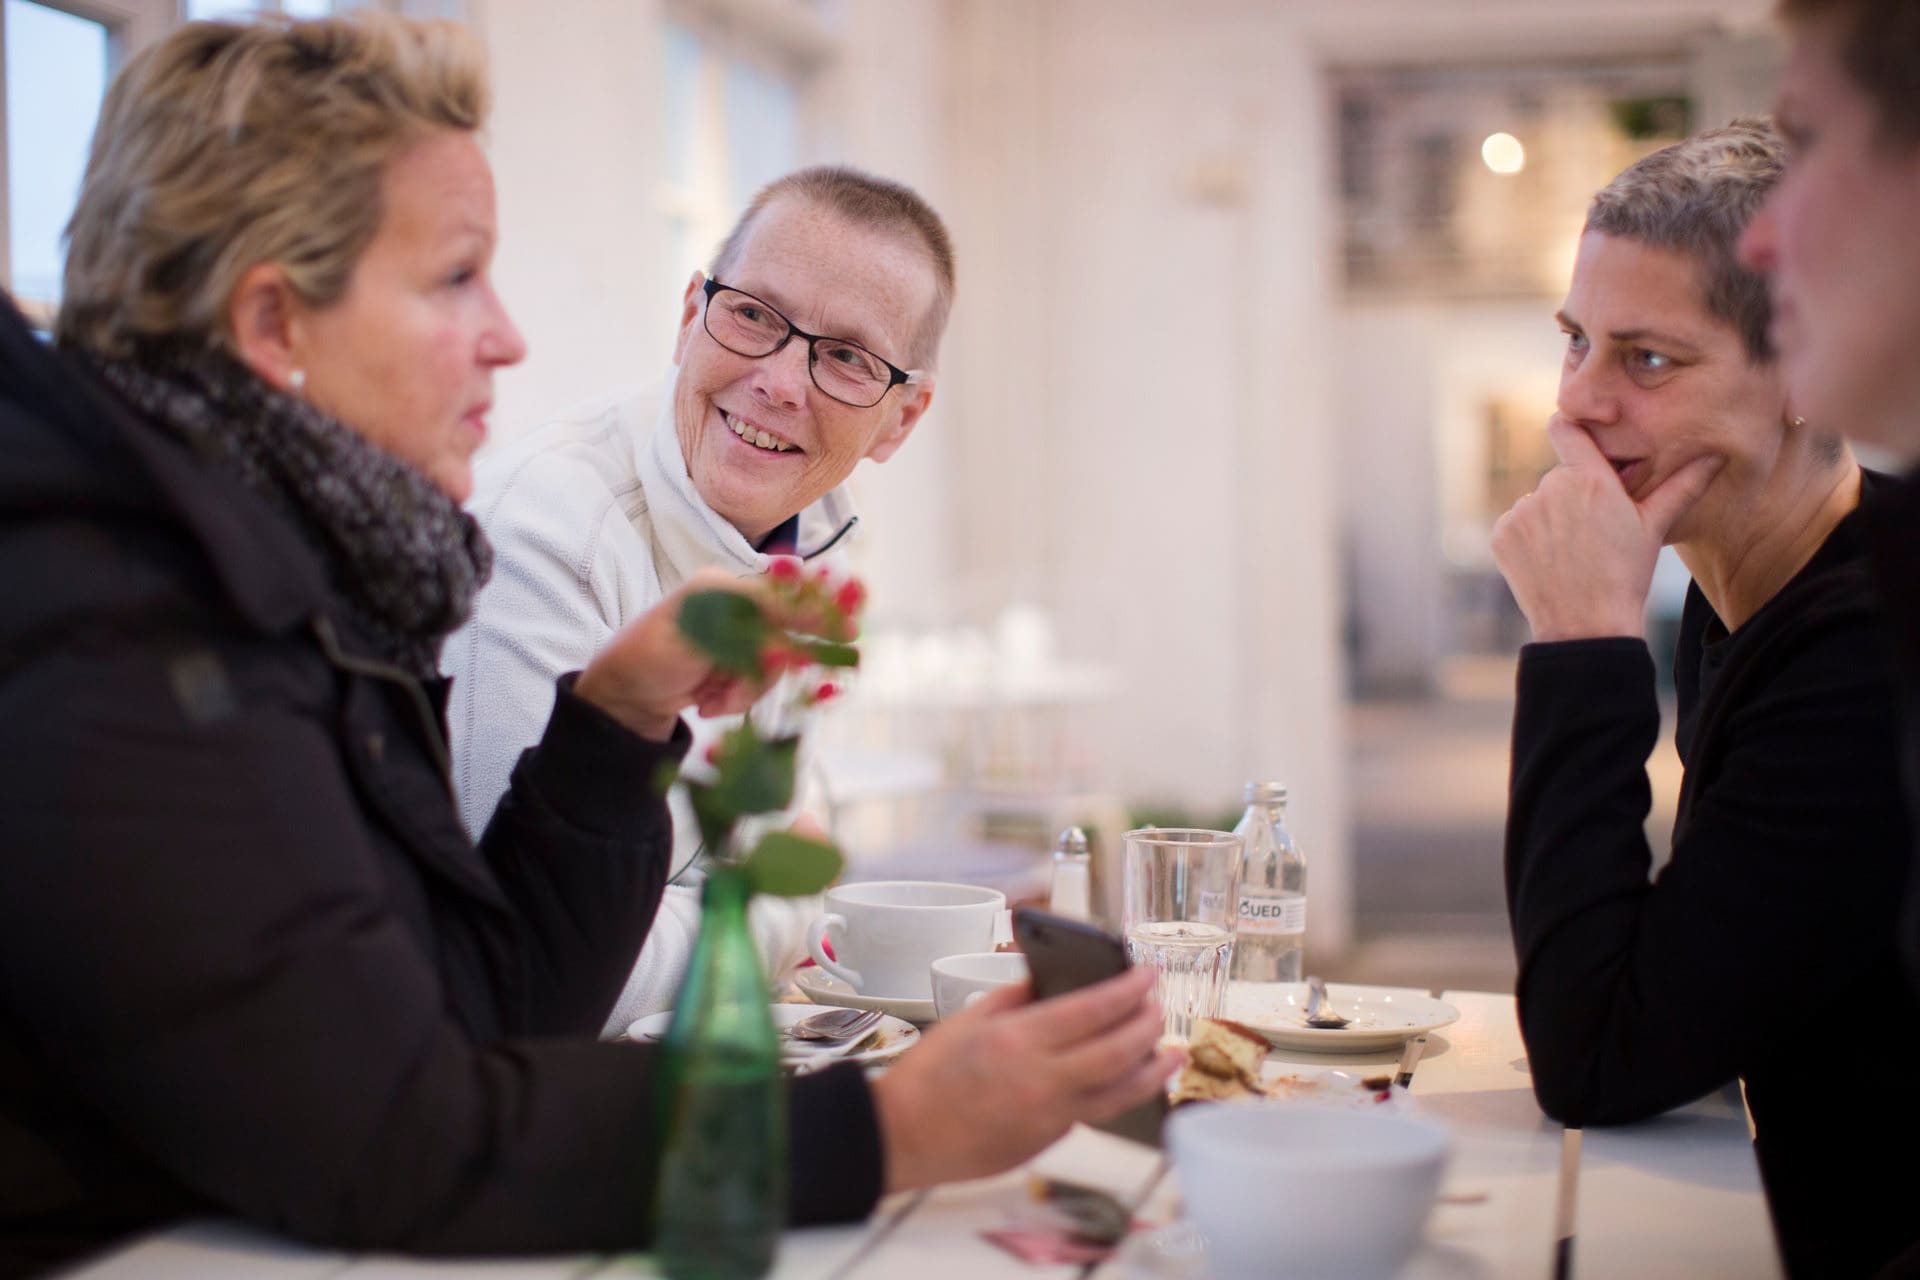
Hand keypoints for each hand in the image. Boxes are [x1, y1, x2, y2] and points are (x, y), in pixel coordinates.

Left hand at [573, 570, 793, 740]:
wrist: (624, 696)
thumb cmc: (649, 656)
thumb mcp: (697, 638)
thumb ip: (746, 631)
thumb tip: (788, 629)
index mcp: (722, 588)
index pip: (780, 597)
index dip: (814, 613)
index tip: (846, 629)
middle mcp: (733, 609)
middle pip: (780, 637)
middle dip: (763, 670)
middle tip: (761, 685)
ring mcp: (735, 639)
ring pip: (770, 667)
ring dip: (743, 691)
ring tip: (710, 700)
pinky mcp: (734, 666)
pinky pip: (755, 684)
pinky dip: (735, 699)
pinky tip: (706, 701)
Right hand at [868, 965, 1180, 1191]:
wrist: (905, 1136)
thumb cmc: (928, 1077)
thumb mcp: (968, 1019)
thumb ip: (1016, 997)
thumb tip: (1051, 981)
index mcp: (1019, 1040)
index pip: (1092, 1009)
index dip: (1128, 990)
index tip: (1148, 974)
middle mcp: (1042, 1079)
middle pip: (1117, 1051)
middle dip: (1147, 1025)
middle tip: (1160, 1008)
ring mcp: (1050, 1116)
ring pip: (1119, 1092)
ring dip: (1153, 1071)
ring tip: (1173, 1053)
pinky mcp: (1048, 1141)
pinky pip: (1094, 1113)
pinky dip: (1118, 1094)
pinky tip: (1129, 1081)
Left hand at [1491, 417, 1722, 642]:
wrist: (1587, 624)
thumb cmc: (1627, 574)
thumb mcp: (1655, 527)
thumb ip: (1682, 485)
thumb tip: (1717, 455)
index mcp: (1589, 478)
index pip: (1565, 428)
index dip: (1570, 430)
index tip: (1577, 438)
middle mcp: (1550, 487)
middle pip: (1558, 476)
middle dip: (1572, 495)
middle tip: (1591, 531)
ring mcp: (1522, 511)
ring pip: (1536, 503)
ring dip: (1549, 518)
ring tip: (1573, 552)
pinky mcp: (1501, 534)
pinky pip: (1514, 525)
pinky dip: (1526, 539)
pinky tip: (1549, 561)